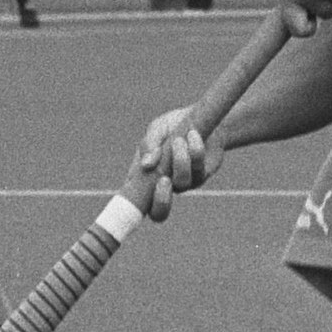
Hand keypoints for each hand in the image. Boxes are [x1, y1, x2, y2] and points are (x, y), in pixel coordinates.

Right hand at [132, 102, 227, 222]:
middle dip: (161, 201)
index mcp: (142, 178)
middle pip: (159, 214)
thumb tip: (146, 165)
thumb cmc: (172, 126)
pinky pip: (198, 169)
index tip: (134, 201)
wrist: (200, 118)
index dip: (130, 213)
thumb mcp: (156, 129)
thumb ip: (149, 144)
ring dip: (180, 161)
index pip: (133, 205)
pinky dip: (195, 151)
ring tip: (178, 140)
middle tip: (163, 179)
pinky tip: (193, 135)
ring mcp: (183, 183)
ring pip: (182, 183)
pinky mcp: (201, 175)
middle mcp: (161, 186)